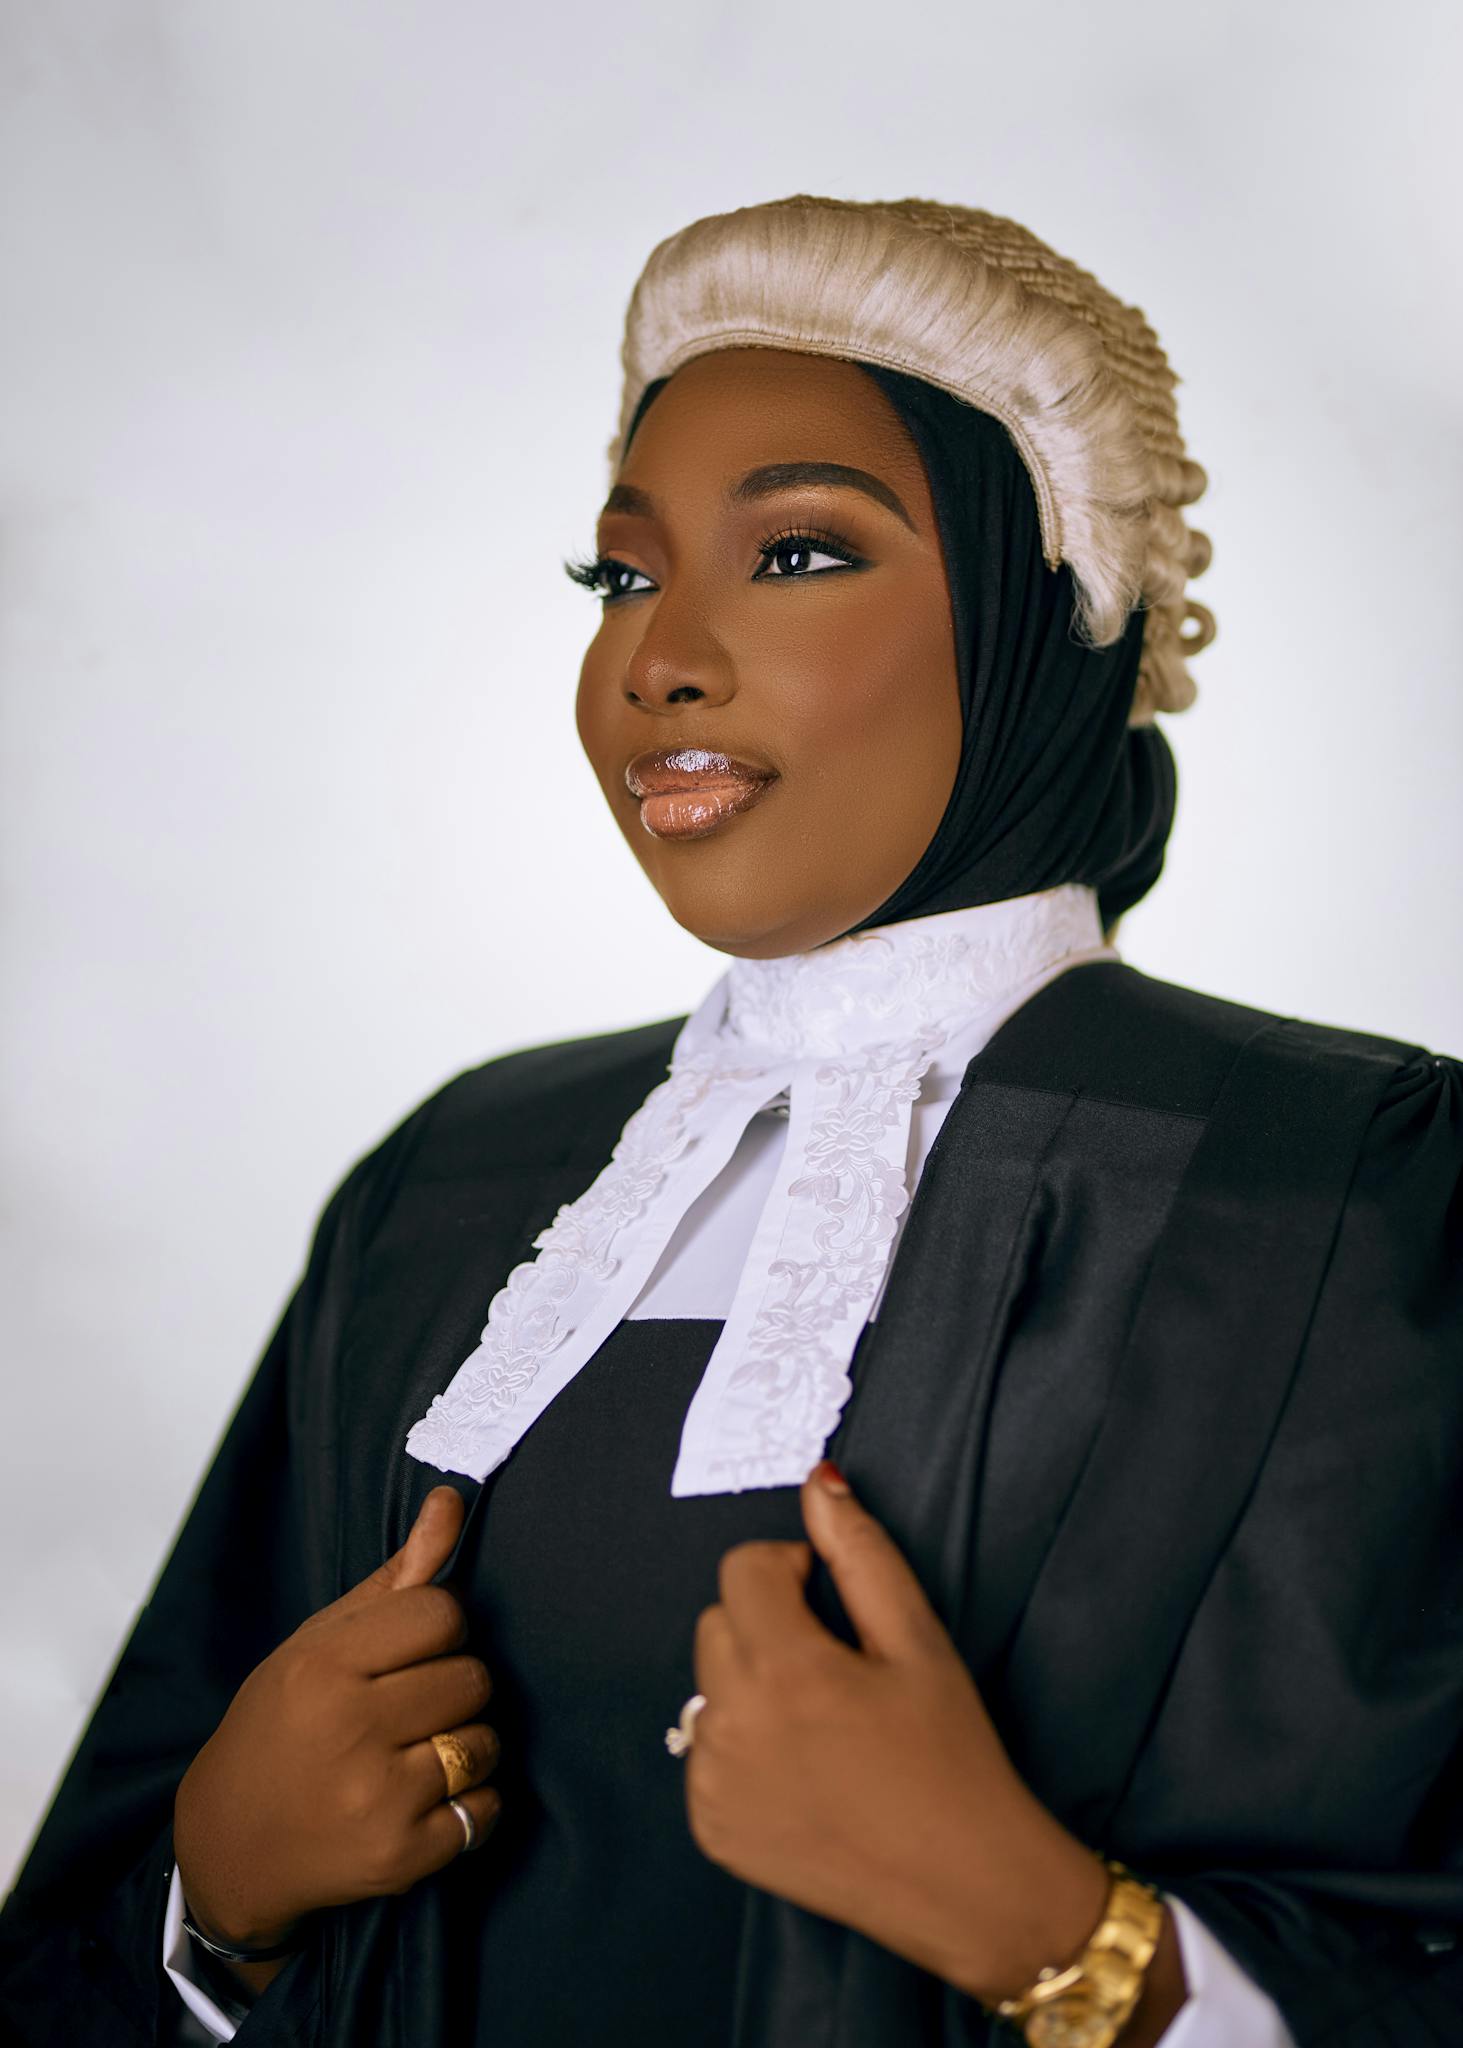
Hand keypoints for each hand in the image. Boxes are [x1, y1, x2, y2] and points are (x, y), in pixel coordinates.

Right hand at [173, 1485, 500, 1958]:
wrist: (230, 1845)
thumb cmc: (282, 1725)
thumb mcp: (320, 1642)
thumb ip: (396, 1576)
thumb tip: (451, 1499)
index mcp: (327, 1665)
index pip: (443, 1612)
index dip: (439, 1629)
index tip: (411, 1651)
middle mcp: (353, 1728)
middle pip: (472, 1677)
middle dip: (454, 1688)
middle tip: (411, 1708)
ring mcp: (378, 1797)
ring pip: (485, 1743)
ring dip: (468, 1747)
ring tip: (418, 1755)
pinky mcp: (400, 1857)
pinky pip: (486, 1811)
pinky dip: (472, 1806)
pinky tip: (426, 1802)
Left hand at [685, 1461, 1115, 2005]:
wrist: (967, 1884)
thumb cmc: (952, 1754)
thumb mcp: (919, 1641)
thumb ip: (861, 1553)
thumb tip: (817, 1481)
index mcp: (784, 1669)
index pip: (741, 1569)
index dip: (789, 1571)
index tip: (831, 1606)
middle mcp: (732, 1725)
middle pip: (717, 1625)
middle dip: (767, 1625)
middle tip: (835, 1667)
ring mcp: (713, 1784)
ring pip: (709, 1689)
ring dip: (752, 1687)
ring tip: (823, 1725)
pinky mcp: (711, 1829)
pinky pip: (705, 1754)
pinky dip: (742, 1749)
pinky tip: (804, 1773)